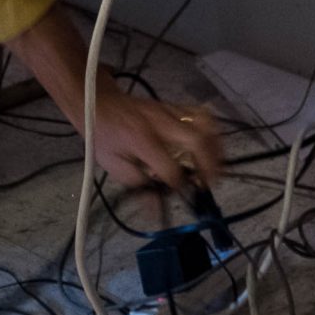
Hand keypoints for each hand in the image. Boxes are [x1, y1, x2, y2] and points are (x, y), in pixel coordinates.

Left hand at [86, 89, 222, 190]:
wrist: (99, 104)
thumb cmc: (105, 137)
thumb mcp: (113, 165)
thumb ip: (137, 187)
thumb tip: (156, 211)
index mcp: (140, 140)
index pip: (169, 166)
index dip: (178, 184)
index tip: (181, 193)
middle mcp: (160, 123)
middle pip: (196, 140)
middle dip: (208, 165)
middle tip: (209, 183)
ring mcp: (171, 111)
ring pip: (205, 125)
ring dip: (215, 148)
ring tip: (214, 167)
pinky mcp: (176, 106)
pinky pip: (203, 116)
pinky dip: (212, 133)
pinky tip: (210, 148)